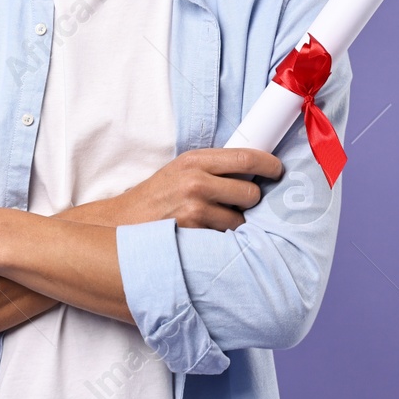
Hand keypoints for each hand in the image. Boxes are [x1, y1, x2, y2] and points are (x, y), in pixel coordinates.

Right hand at [108, 147, 283, 230]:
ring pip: (240, 220)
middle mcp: (196, 181)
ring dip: (235, 225)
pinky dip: (221, 240)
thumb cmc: (155, 198)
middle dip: (250, 201)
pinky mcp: (194, 234)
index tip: (278, 171)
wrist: (120, 224)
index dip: (269, 165)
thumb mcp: (180, 171)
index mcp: (194, 160)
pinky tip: (205, 237)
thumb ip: (211, 169)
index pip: (246, 157)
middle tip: (239, 204)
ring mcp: (195, 209)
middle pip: (250, 192)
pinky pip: (225, 239)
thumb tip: (252, 171)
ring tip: (212, 223)